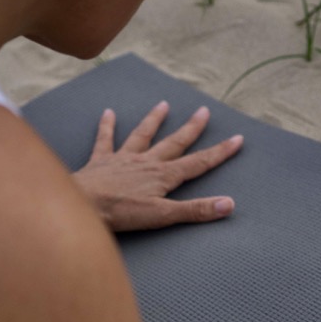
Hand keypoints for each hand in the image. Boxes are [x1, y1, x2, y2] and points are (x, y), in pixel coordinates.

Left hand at [71, 101, 243, 231]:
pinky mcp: (101, 161)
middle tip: (204, 111)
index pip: (198, 163)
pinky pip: (105, 140)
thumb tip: (229, 204)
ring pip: (142, 135)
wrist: (84, 205)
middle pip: (173, 143)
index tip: (237, 139)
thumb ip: (196, 210)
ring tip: (164, 105)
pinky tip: (108, 113)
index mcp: (164, 176)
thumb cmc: (122, 213)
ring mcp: (123, 159)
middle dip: (191, 129)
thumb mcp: (164, 216)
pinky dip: (106, 126)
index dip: (219, 152)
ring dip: (154, 120)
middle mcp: (146, 162)